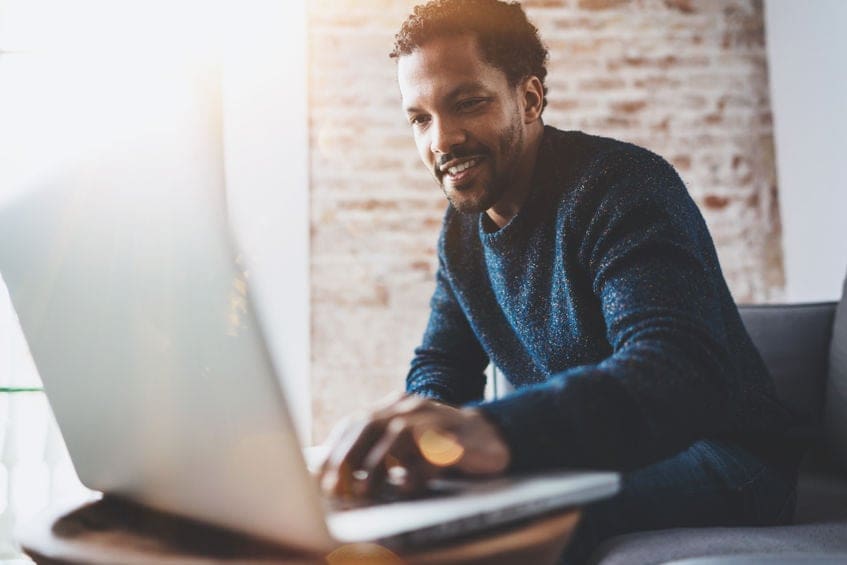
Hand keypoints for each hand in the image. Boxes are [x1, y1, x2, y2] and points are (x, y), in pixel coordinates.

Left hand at [319, 394, 510, 498]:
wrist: (491, 438)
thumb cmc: (440, 447)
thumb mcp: (404, 444)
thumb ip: (375, 450)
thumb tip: (334, 476)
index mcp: (395, 405)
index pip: (356, 422)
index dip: (335, 449)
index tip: (319, 477)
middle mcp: (412, 406)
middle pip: (371, 423)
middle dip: (348, 458)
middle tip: (336, 488)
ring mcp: (436, 418)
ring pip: (399, 433)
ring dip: (378, 465)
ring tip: (366, 491)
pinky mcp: (458, 438)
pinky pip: (433, 452)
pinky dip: (417, 471)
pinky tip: (407, 487)